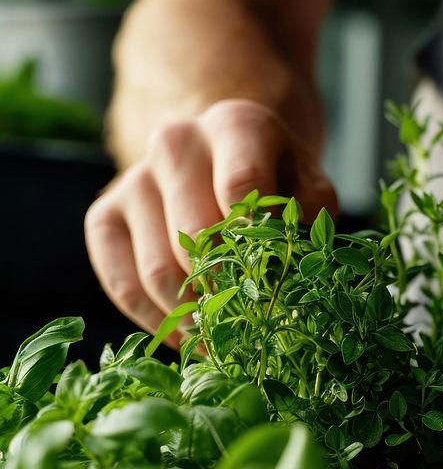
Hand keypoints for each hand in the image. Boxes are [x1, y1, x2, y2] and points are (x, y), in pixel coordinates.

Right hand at [84, 98, 337, 341]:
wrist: (228, 160)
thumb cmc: (279, 182)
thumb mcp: (310, 189)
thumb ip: (312, 219)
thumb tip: (294, 267)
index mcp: (235, 125)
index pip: (243, 186)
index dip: (258, 243)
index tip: (274, 284)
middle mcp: (176, 142)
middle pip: (196, 235)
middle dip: (228, 291)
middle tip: (253, 330)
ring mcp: (134, 178)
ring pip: (159, 269)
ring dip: (193, 317)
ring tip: (225, 343)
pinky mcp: (104, 215)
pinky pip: (122, 282)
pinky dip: (156, 321)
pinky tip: (188, 338)